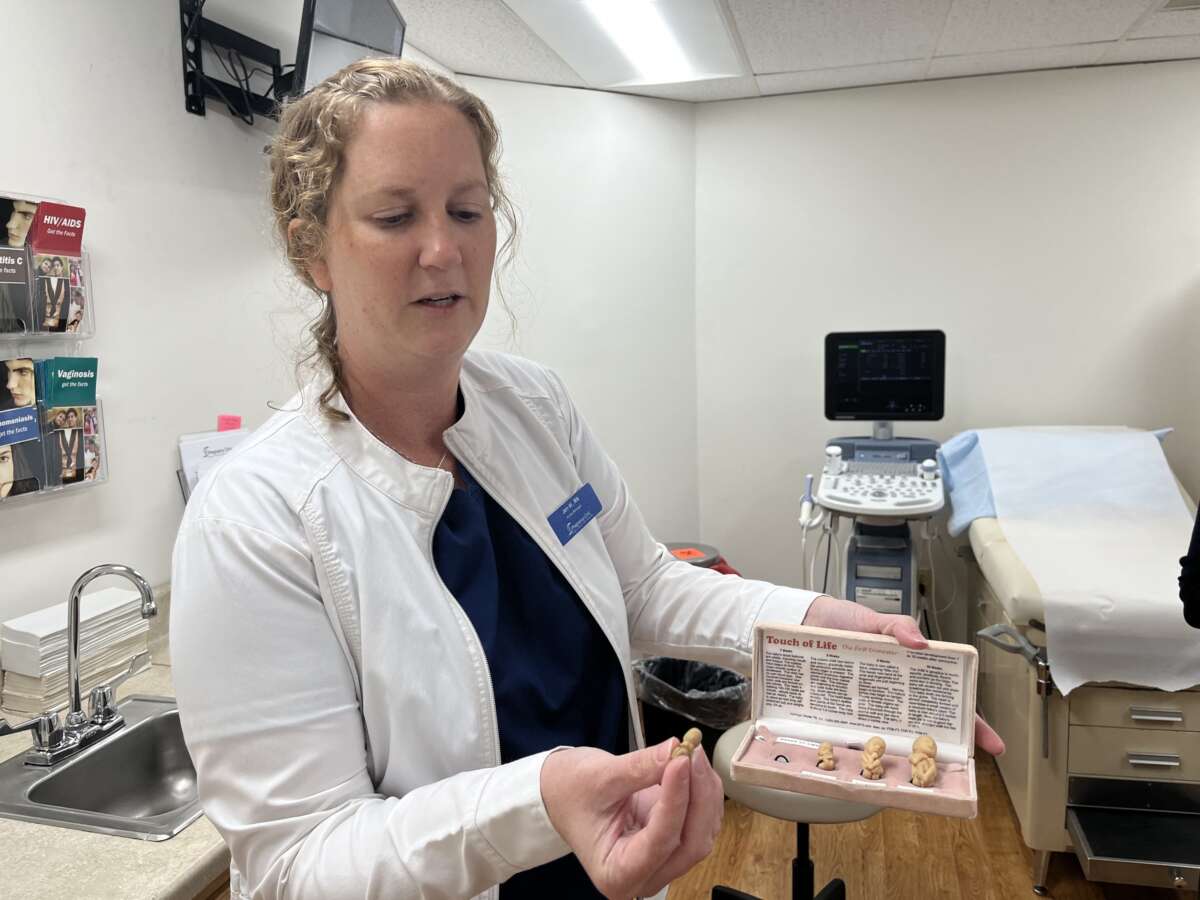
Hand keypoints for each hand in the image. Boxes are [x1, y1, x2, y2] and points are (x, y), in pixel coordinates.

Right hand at [540, 738, 724, 898]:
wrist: (562, 794)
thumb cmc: (569, 793)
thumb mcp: (599, 777)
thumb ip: (641, 767)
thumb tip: (677, 751)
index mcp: (617, 873)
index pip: (659, 841)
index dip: (675, 800)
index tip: (681, 761)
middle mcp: (645, 875)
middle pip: (690, 843)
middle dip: (697, 795)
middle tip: (692, 753)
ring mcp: (662, 861)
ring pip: (701, 832)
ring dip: (704, 791)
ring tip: (690, 752)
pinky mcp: (673, 840)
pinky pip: (701, 820)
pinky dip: (703, 791)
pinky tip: (692, 765)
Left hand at [803, 594, 1005, 755]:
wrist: (806, 623)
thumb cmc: (845, 621)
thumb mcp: (875, 620)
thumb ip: (898, 626)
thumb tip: (921, 644)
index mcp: (910, 672)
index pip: (947, 699)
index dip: (971, 721)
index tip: (993, 745)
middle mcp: (893, 695)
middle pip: (927, 724)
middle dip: (948, 746)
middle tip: (963, 766)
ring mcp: (870, 705)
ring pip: (895, 734)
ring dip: (907, 752)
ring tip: (922, 771)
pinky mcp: (845, 710)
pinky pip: (858, 732)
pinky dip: (865, 747)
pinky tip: (872, 762)